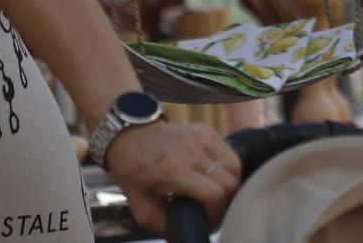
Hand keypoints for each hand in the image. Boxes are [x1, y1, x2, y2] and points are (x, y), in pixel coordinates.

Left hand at [105, 121, 240, 234]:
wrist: (128, 138)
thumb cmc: (133, 171)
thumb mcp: (141, 207)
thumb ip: (163, 225)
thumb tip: (182, 234)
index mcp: (174, 171)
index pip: (214, 194)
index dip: (216, 213)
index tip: (208, 220)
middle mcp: (191, 152)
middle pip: (230, 181)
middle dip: (225, 201)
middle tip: (213, 208)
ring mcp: (200, 137)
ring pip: (235, 165)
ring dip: (230, 183)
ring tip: (217, 191)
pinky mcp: (204, 130)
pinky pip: (228, 152)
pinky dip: (227, 167)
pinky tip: (214, 174)